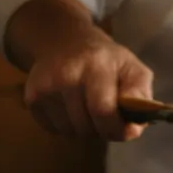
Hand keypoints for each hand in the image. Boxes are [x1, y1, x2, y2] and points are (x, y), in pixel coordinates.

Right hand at [24, 30, 153, 141]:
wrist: (64, 40)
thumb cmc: (107, 60)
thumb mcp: (133, 68)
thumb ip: (140, 96)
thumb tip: (134, 129)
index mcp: (97, 66)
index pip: (103, 110)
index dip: (116, 129)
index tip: (124, 132)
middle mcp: (67, 75)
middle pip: (86, 125)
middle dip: (102, 130)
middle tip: (107, 119)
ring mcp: (45, 86)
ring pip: (69, 130)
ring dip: (84, 129)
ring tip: (90, 111)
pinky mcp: (31, 96)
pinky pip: (53, 129)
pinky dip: (67, 127)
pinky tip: (73, 109)